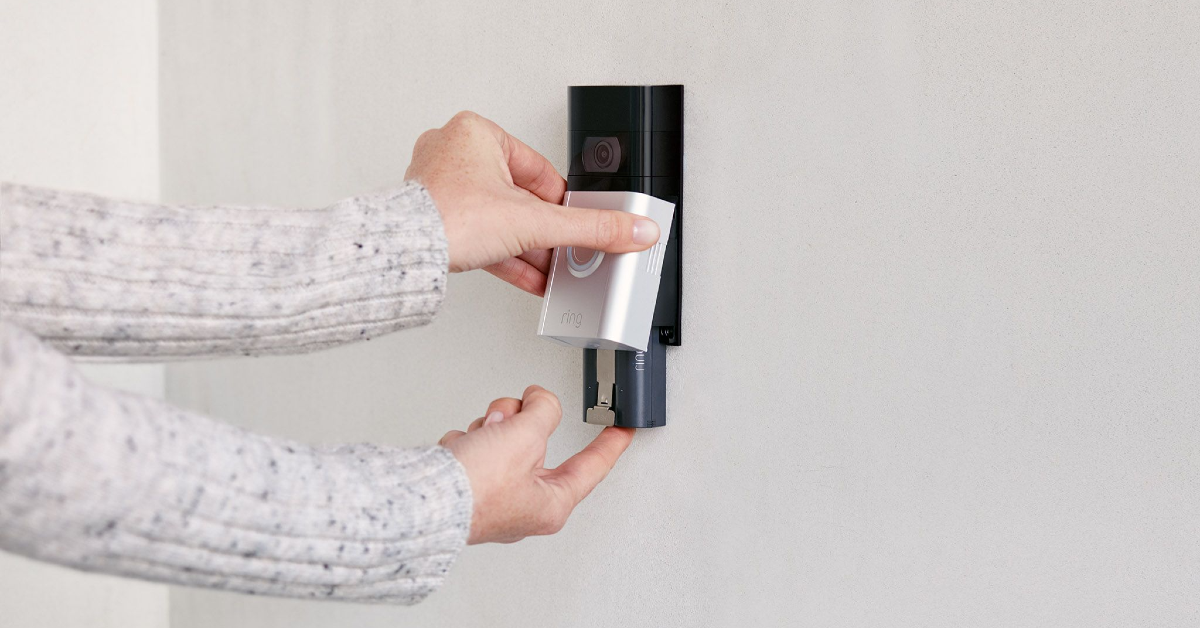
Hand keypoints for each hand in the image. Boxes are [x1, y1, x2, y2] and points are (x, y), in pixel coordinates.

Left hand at [405, 111, 660, 294]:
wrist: (403, 255)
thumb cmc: (448, 218)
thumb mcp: (535, 222)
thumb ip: (590, 228)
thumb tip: (634, 229)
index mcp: (478, 134)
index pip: (541, 172)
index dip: (562, 206)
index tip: (576, 227)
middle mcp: (454, 152)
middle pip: (520, 198)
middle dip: (542, 232)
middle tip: (561, 252)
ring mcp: (440, 186)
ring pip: (498, 219)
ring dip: (526, 248)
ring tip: (548, 270)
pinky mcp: (432, 217)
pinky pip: (479, 235)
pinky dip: (504, 256)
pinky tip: (529, 279)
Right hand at [439, 385, 633, 543]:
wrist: (421, 500)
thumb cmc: (473, 490)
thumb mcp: (524, 436)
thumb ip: (542, 410)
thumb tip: (538, 400)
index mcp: (551, 504)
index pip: (592, 466)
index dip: (610, 443)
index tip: (623, 430)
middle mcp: (524, 505)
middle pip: (538, 442)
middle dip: (520, 422)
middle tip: (507, 419)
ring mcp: (494, 496)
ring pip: (505, 438)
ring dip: (491, 427)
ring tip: (479, 439)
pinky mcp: (468, 485)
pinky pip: (476, 446)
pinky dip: (467, 440)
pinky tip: (459, 450)